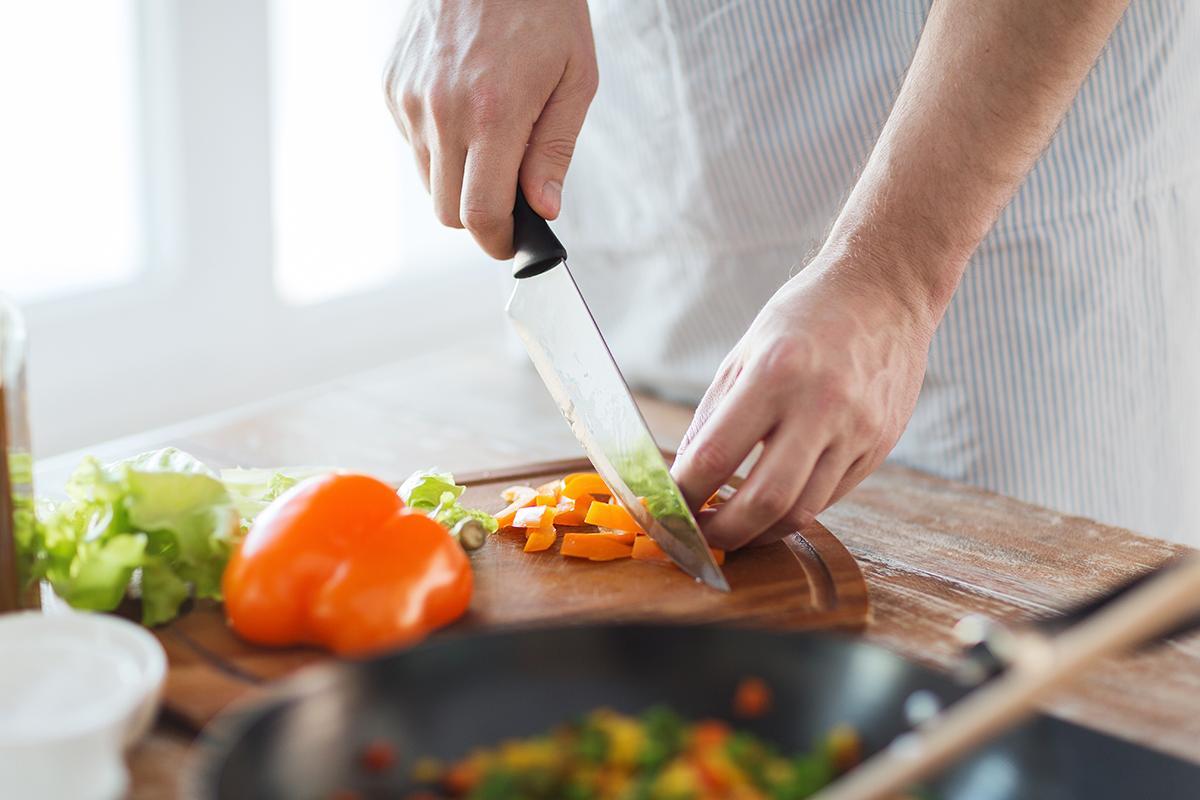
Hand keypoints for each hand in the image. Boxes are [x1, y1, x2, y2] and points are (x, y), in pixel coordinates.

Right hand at [384, 0, 597, 257]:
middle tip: (510, 191)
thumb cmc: (543, 8)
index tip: (512, 242)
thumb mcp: (575, 78)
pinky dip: (439, 142)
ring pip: (428, 180)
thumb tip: (543, 210)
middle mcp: (442, 110)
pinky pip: (413, 143)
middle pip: (448, 211)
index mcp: (494, 113)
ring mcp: (410, 98)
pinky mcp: (392, 85)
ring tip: (491, 133)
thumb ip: (555, 151)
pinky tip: (465, 104)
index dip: (497, 241)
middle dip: (480, 215)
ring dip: (459, 178)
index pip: (480, 214)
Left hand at [672, 255, 935, 549]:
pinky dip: (793, 510)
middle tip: (699, 537)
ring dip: (759, 532)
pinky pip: (829, 497)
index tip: (667, 508)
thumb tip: (684, 475)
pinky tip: (772, 504)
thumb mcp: (746, 352)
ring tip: (732, 528)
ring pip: (803, 512)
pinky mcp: (878, 447)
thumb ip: (713, 416)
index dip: (685, 494)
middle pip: (765, 501)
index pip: (716, 455)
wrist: (886, 291)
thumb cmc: (806, 317)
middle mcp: (821, 405)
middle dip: (723, 533)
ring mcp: (857, 431)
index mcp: (775, 373)